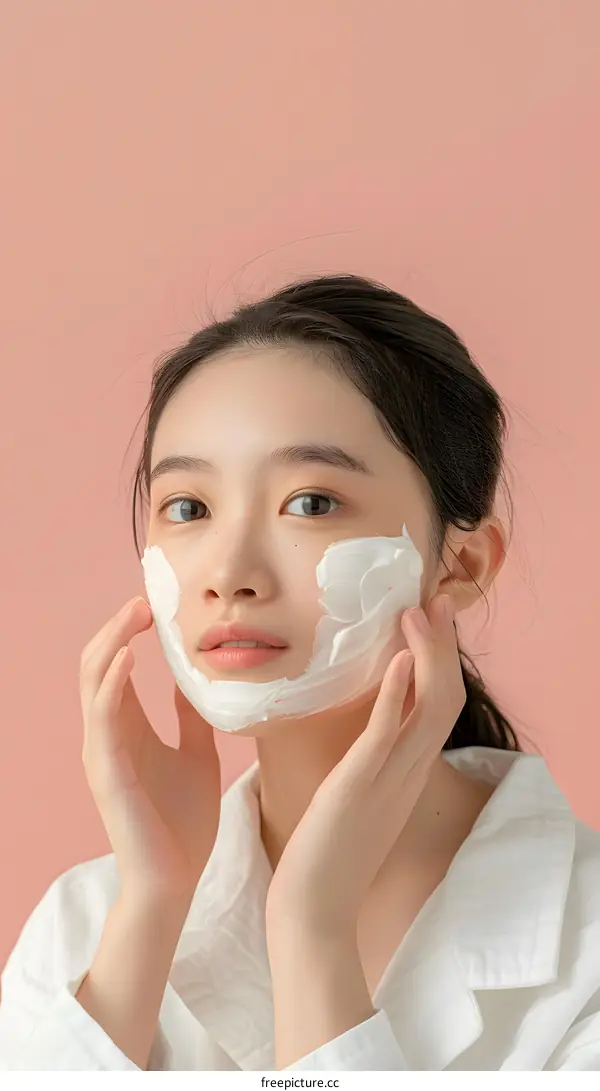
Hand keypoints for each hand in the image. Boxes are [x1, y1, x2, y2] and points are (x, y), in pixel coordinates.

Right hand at [80, 596, 220, 904]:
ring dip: (113, 643)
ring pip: (93, 682)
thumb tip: (198, 681)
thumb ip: (191, 718)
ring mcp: (103, 751)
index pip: (117, 666)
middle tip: (145, 601)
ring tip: (136, 616)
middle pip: (97, 664)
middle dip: (118, 628)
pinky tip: (129, 660)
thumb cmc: (184, 823)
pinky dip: (111, 684)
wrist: (176, 880)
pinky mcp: (107, 771)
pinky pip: (102, 718)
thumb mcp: (197, 754)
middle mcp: (108, 734)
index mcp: (128, 729)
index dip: (129, 632)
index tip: (155, 605)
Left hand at [265, 593, 464, 937]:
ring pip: (428, 707)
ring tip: (418, 613)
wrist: (312, 909)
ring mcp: (389, 779)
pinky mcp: (359, 785)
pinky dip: (397, 693)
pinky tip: (398, 660)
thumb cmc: (326, 855)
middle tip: (438, 600)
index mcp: (408, 773)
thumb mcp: (356, 801)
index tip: (432, 620)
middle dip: (445, 645)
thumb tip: (360, 735)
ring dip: (427, 655)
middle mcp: (409, 772)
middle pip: (446, 697)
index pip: (440, 706)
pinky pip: (387, 734)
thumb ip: (367, 765)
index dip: (442, 660)